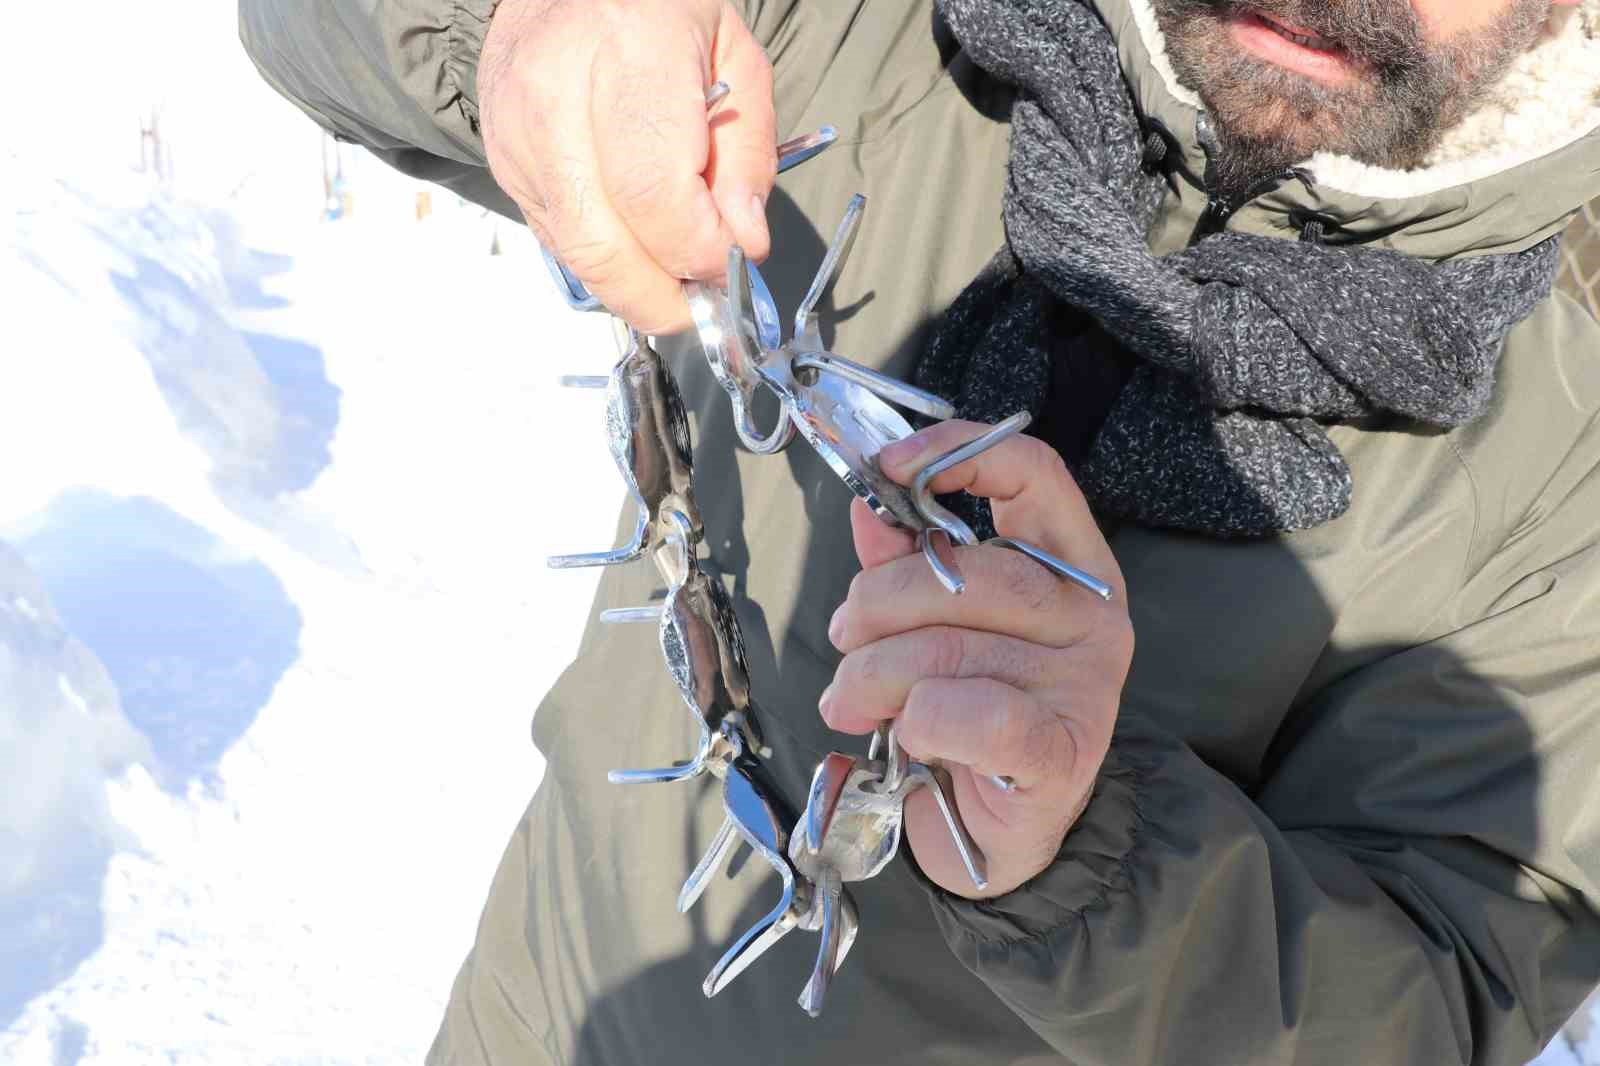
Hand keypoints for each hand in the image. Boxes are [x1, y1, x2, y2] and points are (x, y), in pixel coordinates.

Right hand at [478, 0, 776, 332]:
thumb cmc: (656, 12)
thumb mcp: (735, 59)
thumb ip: (748, 155)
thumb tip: (743, 243)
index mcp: (629, 53)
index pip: (655, 195)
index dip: (699, 252)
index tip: (732, 263)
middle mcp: (557, 96)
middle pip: (605, 245)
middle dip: (664, 295)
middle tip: (705, 300)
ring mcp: (518, 136)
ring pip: (578, 255)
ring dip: (636, 288)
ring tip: (678, 277)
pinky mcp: (503, 165)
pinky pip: (560, 242)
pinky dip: (607, 260)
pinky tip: (639, 241)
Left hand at [820, 422, 1133, 898]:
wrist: (997, 838)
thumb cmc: (966, 720)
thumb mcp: (933, 627)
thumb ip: (908, 562)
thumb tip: (870, 506)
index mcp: (1067, 564)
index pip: (1032, 471)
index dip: (956, 454)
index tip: (889, 469)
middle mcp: (1090, 616)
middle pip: (970, 571)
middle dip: (878, 603)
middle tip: (846, 639)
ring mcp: (1085, 684)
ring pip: (950, 646)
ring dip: (873, 674)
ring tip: (851, 698)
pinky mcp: (1063, 750)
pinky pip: (969, 713)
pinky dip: (917, 722)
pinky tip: (907, 737)